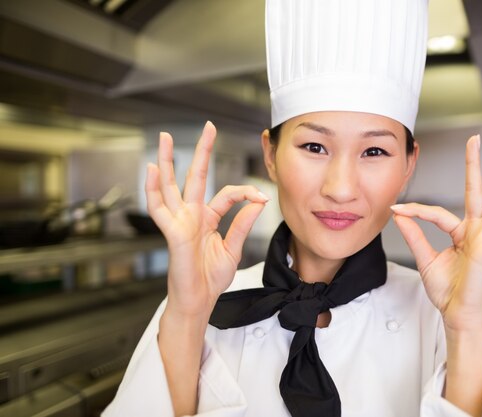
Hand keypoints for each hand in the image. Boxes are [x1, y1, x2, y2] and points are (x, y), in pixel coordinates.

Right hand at [145, 122, 268, 318]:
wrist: (199, 301)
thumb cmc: (211, 278)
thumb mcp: (233, 248)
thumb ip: (242, 224)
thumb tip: (257, 202)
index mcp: (207, 219)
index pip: (227, 195)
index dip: (245, 192)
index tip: (262, 196)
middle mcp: (191, 216)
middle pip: (193, 177)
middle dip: (200, 152)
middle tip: (207, 128)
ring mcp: (180, 222)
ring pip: (170, 185)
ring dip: (167, 161)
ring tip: (165, 139)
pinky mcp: (172, 232)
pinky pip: (160, 209)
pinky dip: (154, 189)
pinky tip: (152, 170)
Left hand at [391, 135, 481, 331]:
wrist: (456, 314)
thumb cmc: (446, 291)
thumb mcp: (425, 258)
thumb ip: (415, 235)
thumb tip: (399, 215)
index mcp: (459, 233)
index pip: (436, 212)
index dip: (415, 210)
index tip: (396, 208)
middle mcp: (475, 231)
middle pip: (475, 191)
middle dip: (474, 165)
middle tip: (475, 139)